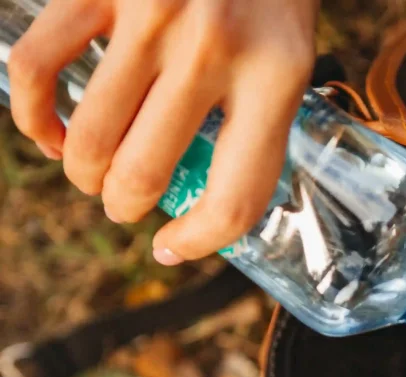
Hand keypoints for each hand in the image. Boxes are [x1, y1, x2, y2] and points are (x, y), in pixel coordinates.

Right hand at [8, 0, 318, 264]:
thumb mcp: (289, 51)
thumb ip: (254, 116)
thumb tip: (201, 190)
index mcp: (279, 76)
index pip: (236, 196)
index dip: (200, 240)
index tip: (173, 244)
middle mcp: (215, 51)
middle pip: (146, 174)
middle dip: (126, 204)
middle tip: (126, 202)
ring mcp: (152, 18)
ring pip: (91, 138)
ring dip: (84, 172)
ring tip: (92, 172)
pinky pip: (36, 70)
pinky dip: (33, 116)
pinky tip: (49, 132)